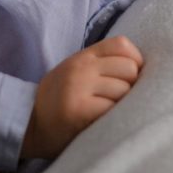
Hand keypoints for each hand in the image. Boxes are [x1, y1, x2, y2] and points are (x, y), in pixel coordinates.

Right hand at [20, 35, 143, 159]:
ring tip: (104, 112)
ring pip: (124, 91)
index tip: (127, 79)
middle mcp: (80, 68)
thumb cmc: (61, 101)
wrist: (30, 127)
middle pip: (129, 69)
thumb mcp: (77, 73)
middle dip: (130, 86)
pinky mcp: (79, 110)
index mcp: (83, 56)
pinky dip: (112, 118)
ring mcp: (78, 87)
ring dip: (120, 105)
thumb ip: (103, 65)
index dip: (134, 62)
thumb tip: (142, 68)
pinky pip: (112, 109)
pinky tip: (100, 123)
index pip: (123, 45)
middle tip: (115, 100)